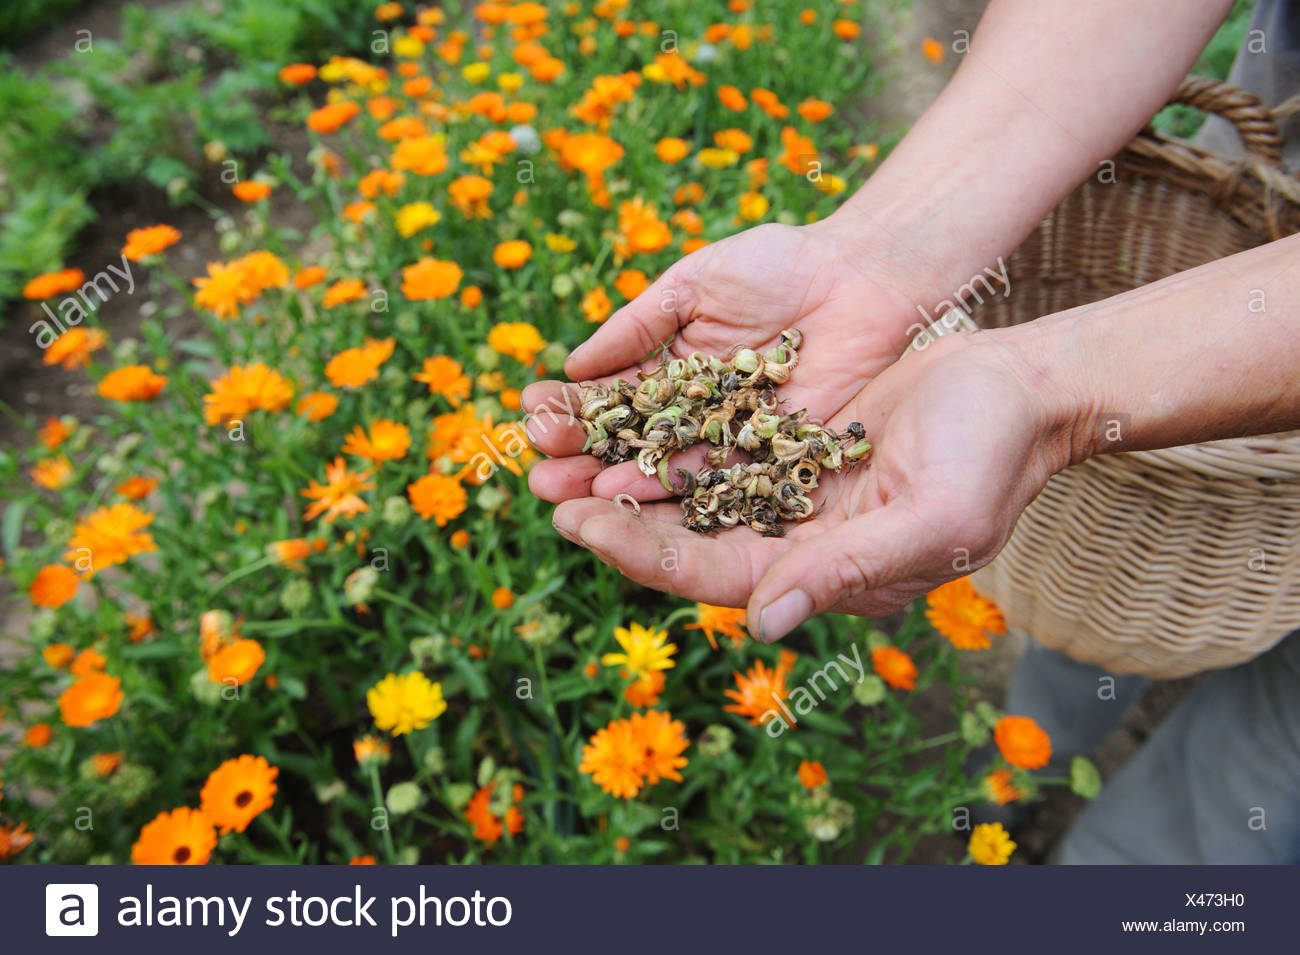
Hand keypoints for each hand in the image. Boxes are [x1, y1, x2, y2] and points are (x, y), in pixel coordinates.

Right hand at [523, 219, 922, 503]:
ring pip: (663, 469)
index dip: (569, 407)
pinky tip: (627, 495)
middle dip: (580, 458)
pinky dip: (671, 489)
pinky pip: (717, 479)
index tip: (527, 413)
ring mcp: (731, 441)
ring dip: (611, 485)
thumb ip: (638, 324)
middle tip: (535, 473)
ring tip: (563, 495)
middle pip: (628, 443)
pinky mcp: (772, 461)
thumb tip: (574, 364)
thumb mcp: (696, 283)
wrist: (865, 276)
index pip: (611, 396)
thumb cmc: (781, 265)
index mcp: (672, 370)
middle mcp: (695, 413)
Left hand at [527, 330, 1077, 641]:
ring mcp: (792, 495)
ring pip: (690, 494)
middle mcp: (798, 546)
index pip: (714, 575)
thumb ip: (846, 571)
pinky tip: (618, 416)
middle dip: (616, 518)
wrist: (1022, 391)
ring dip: (627, 477)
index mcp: (824, 577)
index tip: (581, 524)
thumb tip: (760, 623)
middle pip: (686, 539)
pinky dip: (667, 437)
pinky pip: (715, 448)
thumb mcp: (929, 517)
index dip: (644, 554)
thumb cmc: (991, 456)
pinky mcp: (792, 447)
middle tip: (544, 490)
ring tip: (561, 455)